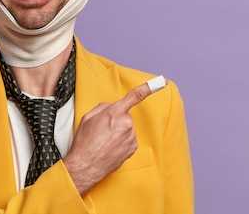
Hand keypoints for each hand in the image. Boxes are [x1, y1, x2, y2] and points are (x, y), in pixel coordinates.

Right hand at [63, 79, 165, 195]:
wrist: (85, 166)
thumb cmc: (84, 142)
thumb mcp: (88, 117)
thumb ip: (103, 108)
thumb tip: (112, 108)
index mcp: (115, 112)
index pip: (135, 96)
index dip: (149, 87)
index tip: (163, 81)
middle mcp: (126, 123)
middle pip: (125, 116)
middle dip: (116, 121)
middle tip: (102, 131)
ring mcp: (131, 136)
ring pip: (127, 129)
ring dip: (119, 133)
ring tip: (104, 142)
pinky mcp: (133, 148)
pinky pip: (129, 140)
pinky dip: (121, 143)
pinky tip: (110, 148)